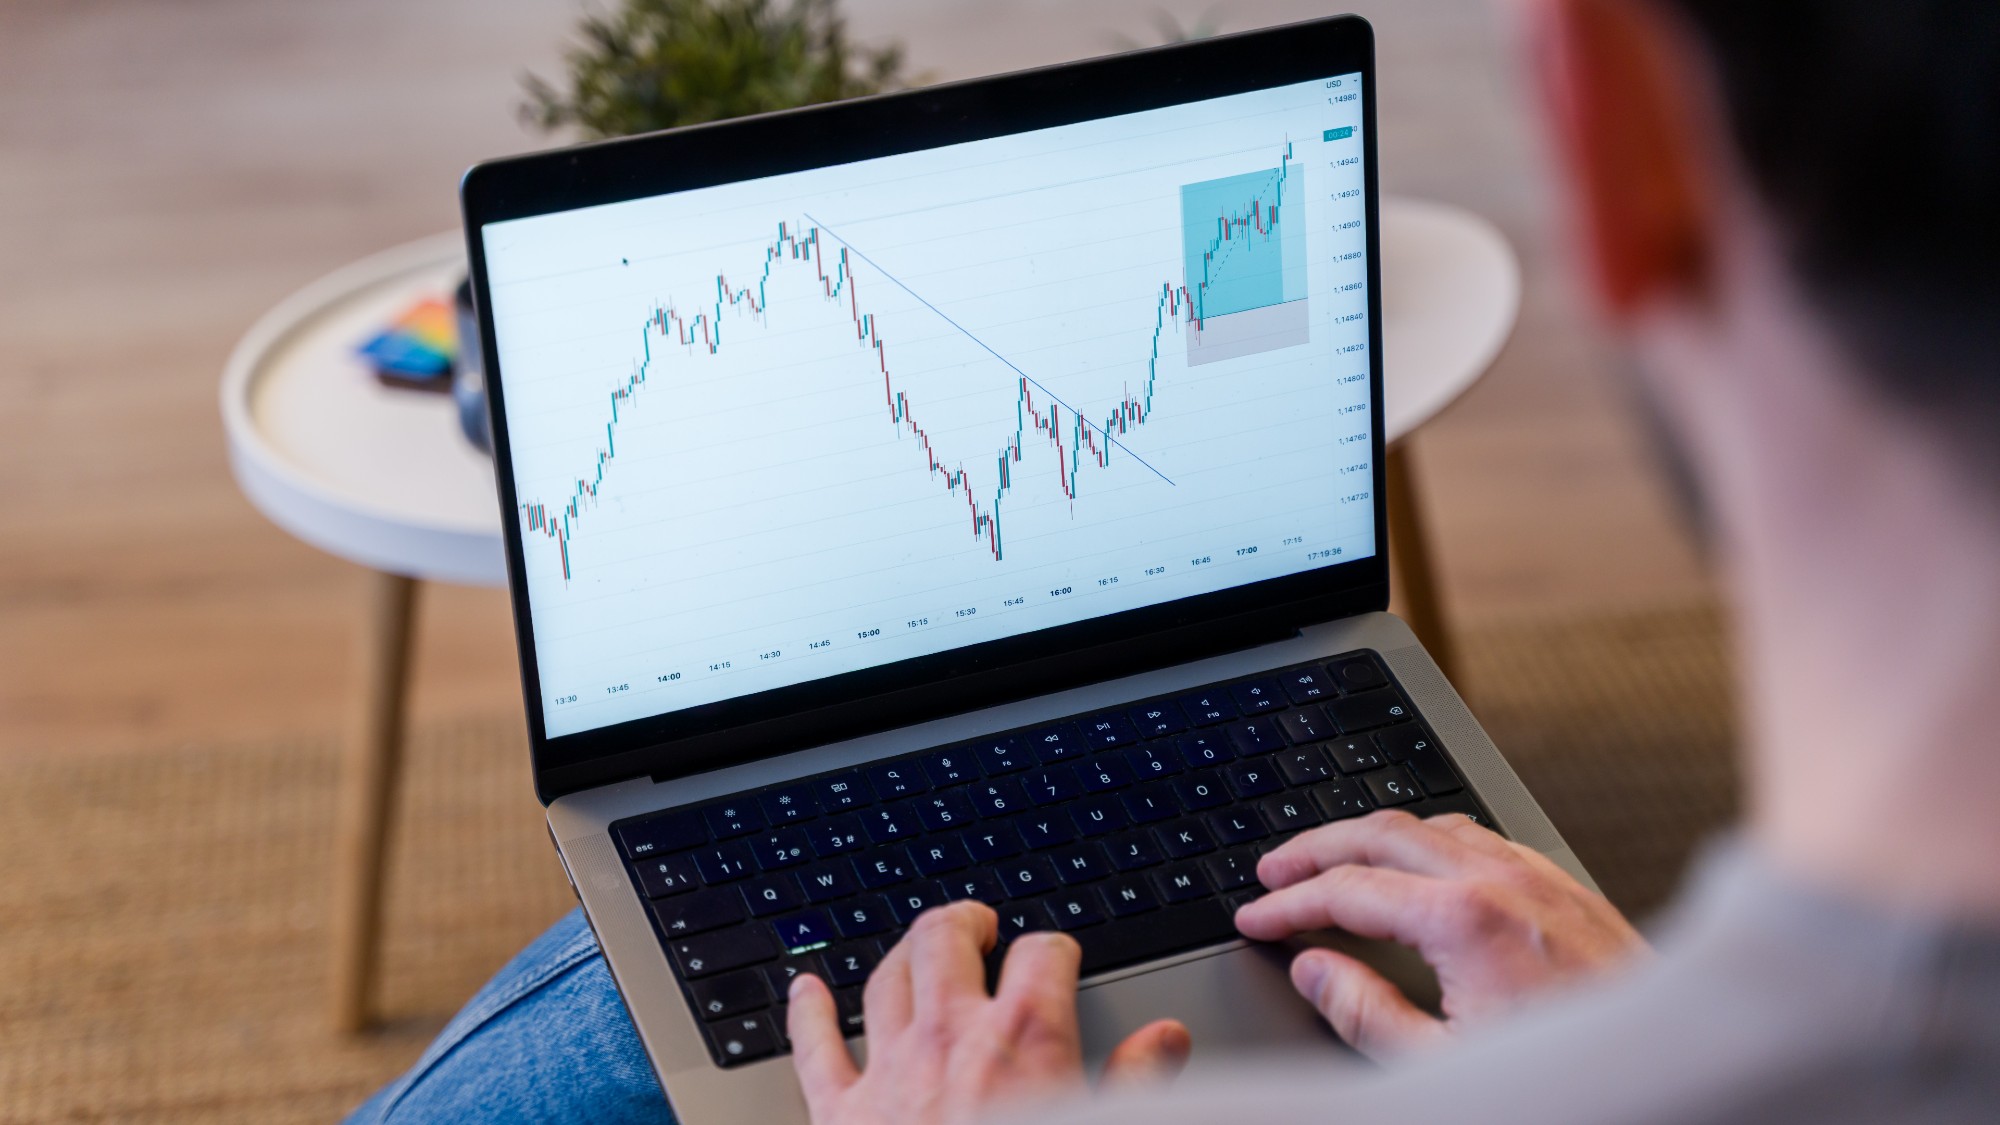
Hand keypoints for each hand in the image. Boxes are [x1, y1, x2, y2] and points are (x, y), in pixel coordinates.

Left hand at [788, 900, 1191, 1124]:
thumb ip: (1137, 1083)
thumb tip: (1164, 1039)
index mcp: (1025, 1041)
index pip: (1041, 955)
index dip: (1053, 950)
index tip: (1057, 959)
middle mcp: (951, 1038)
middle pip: (945, 940)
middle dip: (965, 922)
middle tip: (979, 926)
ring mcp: (890, 1071)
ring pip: (885, 978)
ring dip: (903, 954)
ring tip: (918, 947)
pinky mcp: (841, 1114)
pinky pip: (815, 1046)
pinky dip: (808, 1011)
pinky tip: (805, 990)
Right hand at [1233, 809, 1645, 1059]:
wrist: (1671, 1072)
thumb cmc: (1566, 1085)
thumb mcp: (1440, 1068)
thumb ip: (1366, 1014)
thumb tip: (1316, 971)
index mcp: (1462, 921)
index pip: (1347, 891)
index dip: (1290, 903)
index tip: (1257, 916)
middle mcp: (1501, 882)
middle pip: (1382, 834)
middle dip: (1317, 848)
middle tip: (1276, 869)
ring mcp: (1539, 879)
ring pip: (1433, 825)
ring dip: (1375, 837)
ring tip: (1338, 859)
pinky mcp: (1568, 889)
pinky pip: (1485, 839)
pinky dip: (1433, 842)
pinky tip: (1425, 865)